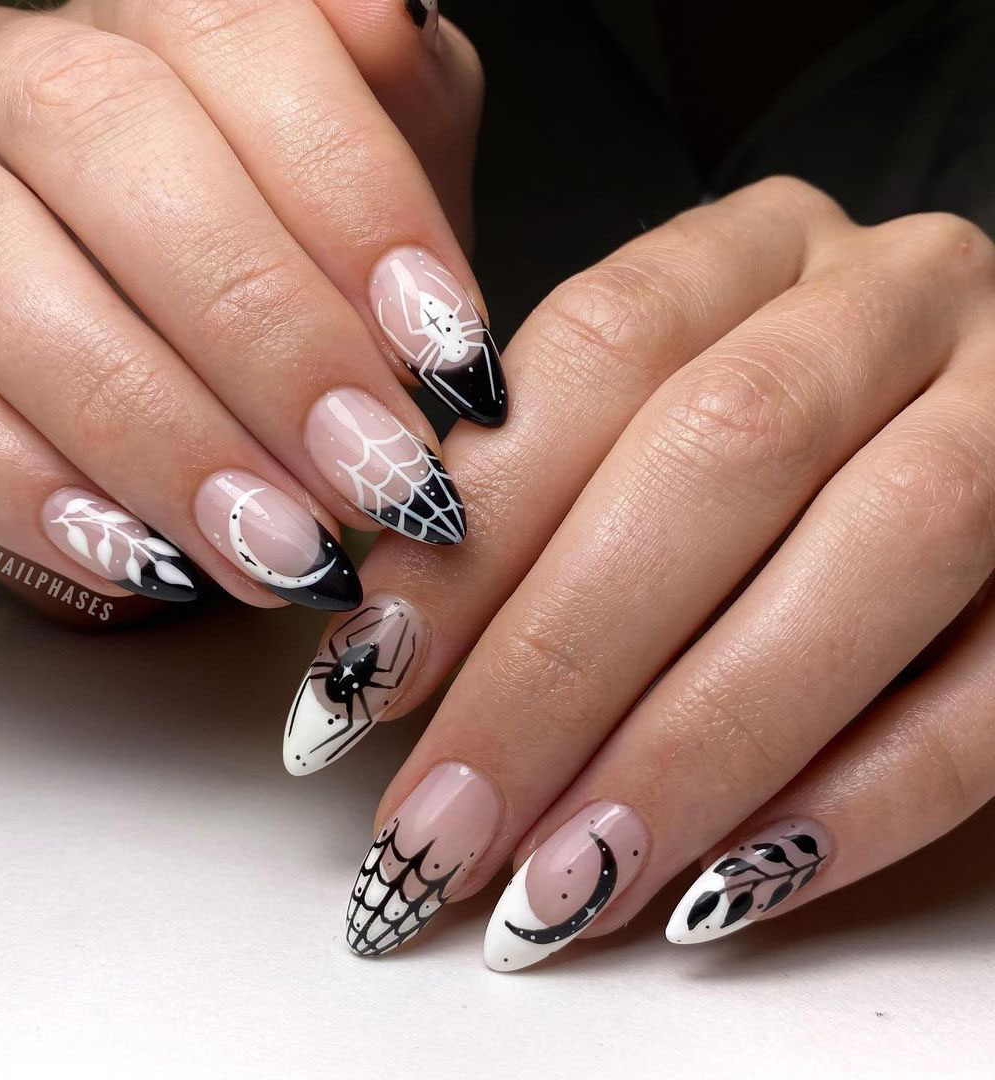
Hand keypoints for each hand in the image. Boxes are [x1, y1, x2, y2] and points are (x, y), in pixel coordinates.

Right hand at [0, 0, 496, 617]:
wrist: (198, 374)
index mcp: (160, 20)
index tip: (448, 352)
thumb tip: (400, 11)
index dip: (353, 202)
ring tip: (284, 545)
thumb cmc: (309, 267)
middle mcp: (21, 78)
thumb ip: (396, 101)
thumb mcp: (383, 171)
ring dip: (158, 432)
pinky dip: (37, 492)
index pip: (243, 42)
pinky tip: (154, 559)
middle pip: (109, 145)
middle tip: (374, 470)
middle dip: (264, 336)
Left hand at [290, 176, 994, 962]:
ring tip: (562, 885)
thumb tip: (383, 656)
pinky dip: (857, 801)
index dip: (476, 529)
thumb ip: (528, 502)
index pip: (596, 349)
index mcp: (756, 247)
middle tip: (444, 826)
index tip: (365, 687)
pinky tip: (721, 890)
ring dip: (697, 747)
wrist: (976, 433)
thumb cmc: (759, 446)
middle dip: (562, 665)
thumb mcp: (637, 425)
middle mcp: (895, 298)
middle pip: (724, 453)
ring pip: (878, 551)